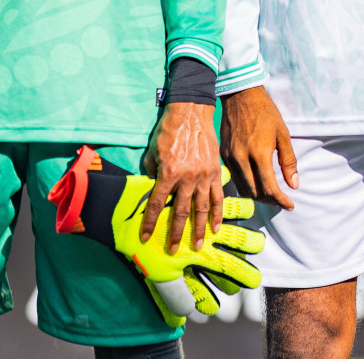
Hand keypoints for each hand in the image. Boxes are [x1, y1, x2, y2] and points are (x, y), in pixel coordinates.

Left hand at [143, 102, 221, 252]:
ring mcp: (204, 175)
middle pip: (180, 211)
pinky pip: (217, 196)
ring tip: (199, 244)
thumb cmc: (169, 130)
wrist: (191, 112)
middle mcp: (187, 177)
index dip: (149, 222)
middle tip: (173, 249)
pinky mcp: (216, 171)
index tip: (145, 237)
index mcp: (168, 173)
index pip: (156, 204)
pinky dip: (218, 212)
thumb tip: (153, 187)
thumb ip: (153, 172)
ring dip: (200, 228)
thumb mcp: (153, 152)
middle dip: (175, 233)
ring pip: (201, 208)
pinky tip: (217, 226)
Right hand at [220, 86, 298, 209]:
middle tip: (281, 200)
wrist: (241, 96)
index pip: (269, 188)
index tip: (290, 205)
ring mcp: (230, 157)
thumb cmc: (266, 113)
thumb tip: (294, 184)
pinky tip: (256, 182)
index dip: (281, 200)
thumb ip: (288, 161)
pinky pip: (234, 177)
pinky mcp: (223, 155)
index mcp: (259, 154)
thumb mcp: (283, 135)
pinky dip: (246, 185)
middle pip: (255, 192)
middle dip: (270, 200)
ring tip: (270, 194)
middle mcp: (242, 159)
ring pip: (242, 188)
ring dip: (257, 195)